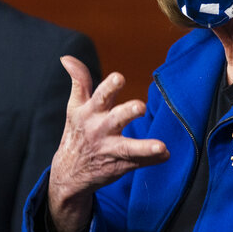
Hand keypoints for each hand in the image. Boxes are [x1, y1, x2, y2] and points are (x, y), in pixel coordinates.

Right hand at [48, 56, 168, 231]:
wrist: (69, 173)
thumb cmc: (78, 132)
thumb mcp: (74, 107)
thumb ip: (79, 81)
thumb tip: (66, 57)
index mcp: (90, 112)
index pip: (99, 96)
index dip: (109, 86)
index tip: (119, 77)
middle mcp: (100, 130)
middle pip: (115, 119)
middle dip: (127, 112)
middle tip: (140, 107)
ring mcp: (111, 149)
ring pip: (128, 148)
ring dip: (144, 147)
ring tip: (161, 146)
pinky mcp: (121, 165)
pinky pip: (139, 162)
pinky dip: (153, 159)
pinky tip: (166, 154)